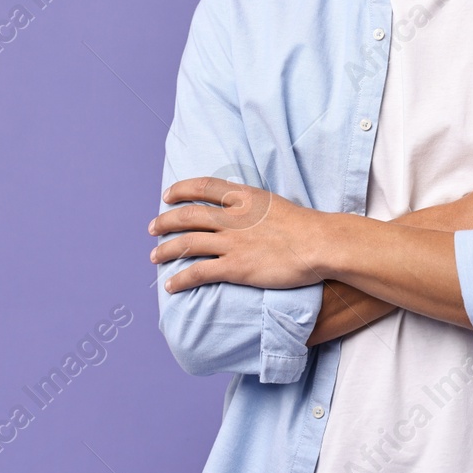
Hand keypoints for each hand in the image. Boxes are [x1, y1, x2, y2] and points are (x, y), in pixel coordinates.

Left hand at [149, 177, 326, 293]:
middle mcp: (232, 217)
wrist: (320, 243)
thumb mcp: (275, 203)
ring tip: (154, 257)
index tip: (168, 195)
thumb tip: (245, 209)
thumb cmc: (306, 227)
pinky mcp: (235, 267)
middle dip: (165, 221)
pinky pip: (198, 273)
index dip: (181, 190)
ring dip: (165, 250)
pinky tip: (170, 285)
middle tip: (152, 228)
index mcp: (243, 197)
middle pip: (187, 215)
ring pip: (186, 243)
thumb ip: (254, 206)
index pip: (203, 186)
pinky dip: (180, 279)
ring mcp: (232, 242)